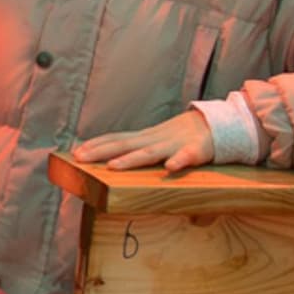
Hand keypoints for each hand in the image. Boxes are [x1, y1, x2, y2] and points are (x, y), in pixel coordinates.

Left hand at [70, 110, 218, 174]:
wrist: (220, 124)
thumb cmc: (184, 137)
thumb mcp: (157, 142)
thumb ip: (138, 150)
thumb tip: (112, 161)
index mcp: (146, 138)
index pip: (116, 139)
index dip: (95, 144)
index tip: (73, 152)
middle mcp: (156, 139)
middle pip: (124, 144)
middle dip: (101, 151)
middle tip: (79, 158)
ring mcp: (175, 144)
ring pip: (150, 153)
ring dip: (131, 159)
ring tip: (114, 166)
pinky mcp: (197, 151)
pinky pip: (187, 157)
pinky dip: (178, 161)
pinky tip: (170, 169)